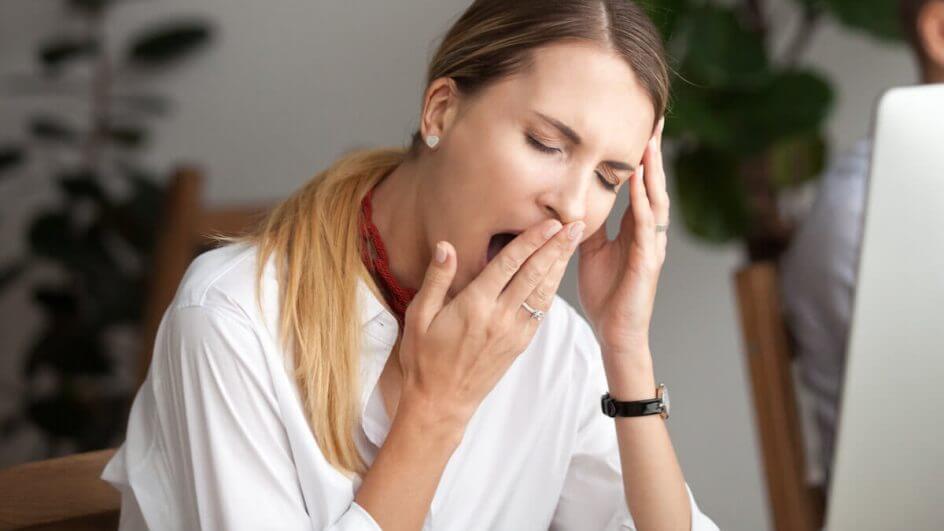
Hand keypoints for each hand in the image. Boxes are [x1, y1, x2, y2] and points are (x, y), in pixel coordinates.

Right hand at [397, 217, 583, 429]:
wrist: (441, 402)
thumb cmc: (424, 358)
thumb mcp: (418, 316)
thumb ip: (436, 279)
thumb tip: (446, 246)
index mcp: (475, 306)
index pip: (510, 264)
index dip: (532, 240)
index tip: (550, 222)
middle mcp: (499, 317)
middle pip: (535, 274)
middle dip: (556, 247)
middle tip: (576, 224)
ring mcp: (513, 332)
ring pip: (543, 292)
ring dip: (560, 265)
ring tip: (574, 242)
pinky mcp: (519, 345)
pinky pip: (540, 311)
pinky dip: (552, 289)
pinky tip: (558, 274)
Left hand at [576, 117, 667, 357]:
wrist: (614, 332)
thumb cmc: (605, 293)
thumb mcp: (590, 250)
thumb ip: (587, 224)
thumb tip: (572, 200)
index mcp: (635, 228)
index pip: (640, 184)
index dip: (640, 156)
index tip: (639, 125)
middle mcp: (648, 232)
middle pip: (654, 184)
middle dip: (654, 152)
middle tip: (655, 119)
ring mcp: (651, 246)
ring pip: (656, 200)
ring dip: (653, 171)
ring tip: (651, 142)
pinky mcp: (648, 262)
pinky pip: (646, 228)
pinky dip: (644, 204)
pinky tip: (641, 185)